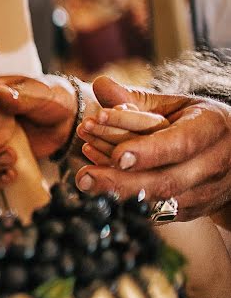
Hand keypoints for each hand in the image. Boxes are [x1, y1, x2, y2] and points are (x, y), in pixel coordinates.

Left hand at [75, 76, 230, 219]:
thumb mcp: (172, 104)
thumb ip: (134, 98)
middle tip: (84, 177)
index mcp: (211, 127)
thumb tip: (99, 84)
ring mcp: (205, 191)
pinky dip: (129, 204)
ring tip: (86, 184)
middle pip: (168, 181)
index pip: (181, 143)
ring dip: (120, 195)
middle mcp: (213, 163)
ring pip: (162, 202)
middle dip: (123, 182)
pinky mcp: (193, 210)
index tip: (117, 156)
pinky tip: (101, 193)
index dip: (149, 151)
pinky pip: (159, 213)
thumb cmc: (194, 121)